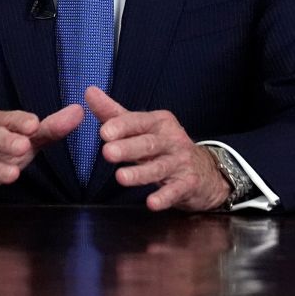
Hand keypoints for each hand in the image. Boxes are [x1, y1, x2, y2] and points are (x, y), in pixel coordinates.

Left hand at [86, 86, 229, 211]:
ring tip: (121, 178)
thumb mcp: (142, 128)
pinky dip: (165, 197)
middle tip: (107, 153)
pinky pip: (176, 191)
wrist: (205, 171)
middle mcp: (171, 139)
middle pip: (148, 144)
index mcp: (159, 122)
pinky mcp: (188, 183)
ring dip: (140, 173)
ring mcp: (181, 162)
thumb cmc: (165, 146)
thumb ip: (114, 113)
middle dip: (128, 148)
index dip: (122, 126)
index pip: (138, 122)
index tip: (104, 132)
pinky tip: (152, 203)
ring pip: (159, 167)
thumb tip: (89, 91)